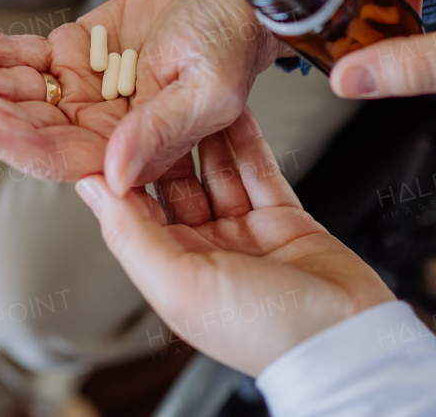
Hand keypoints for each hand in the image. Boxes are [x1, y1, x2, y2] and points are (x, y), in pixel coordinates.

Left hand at [0, 0, 288, 190]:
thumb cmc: (233, 43)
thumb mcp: (209, 89)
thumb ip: (163, 131)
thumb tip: (118, 173)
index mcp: (126, 149)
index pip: (51, 152)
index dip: (1, 135)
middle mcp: (94, 126)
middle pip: (16, 121)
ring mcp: (79, 90)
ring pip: (9, 89)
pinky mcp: (72, 53)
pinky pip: (19, 55)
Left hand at [74, 110, 393, 376]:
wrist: (344, 341)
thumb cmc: (261, 330)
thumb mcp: (179, 283)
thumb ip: (132, 234)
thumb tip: (91, 190)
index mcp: (171, 272)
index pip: (133, 210)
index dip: (122, 168)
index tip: (110, 125)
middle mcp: (203, 252)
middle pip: (174, 186)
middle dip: (164, 144)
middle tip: (153, 98)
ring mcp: (244, 234)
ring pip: (217, 173)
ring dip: (205, 136)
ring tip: (192, 93)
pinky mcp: (283, 219)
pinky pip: (258, 171)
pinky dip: (246, 141)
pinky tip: (234, 111)